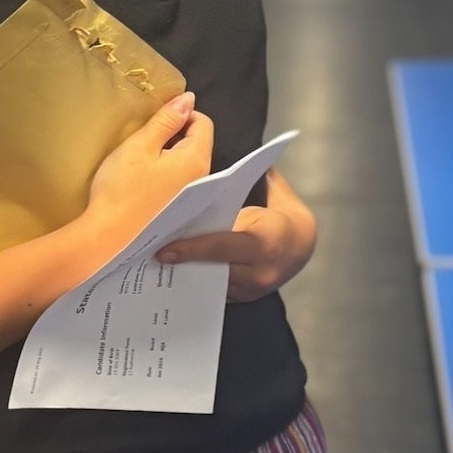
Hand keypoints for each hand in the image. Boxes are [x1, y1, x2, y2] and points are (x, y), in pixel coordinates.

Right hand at [86, 93, 213, 242]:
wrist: (108, 239)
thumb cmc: (122, 188)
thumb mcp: (140, 145)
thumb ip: (166, 120)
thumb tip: (188, 99)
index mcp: (196, 160)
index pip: (204, 123)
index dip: (181, 115)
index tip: (155, 123)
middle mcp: (203, 180)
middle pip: (198, 144)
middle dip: (175, 136)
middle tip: (144, 142)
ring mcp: (194, 200)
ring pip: (187, 164)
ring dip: (169, 156)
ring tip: (142, 163)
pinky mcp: (181, 213)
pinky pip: (181, 184)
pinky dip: (167, 176)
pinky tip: (145, 184)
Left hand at [158, 169, 316, 302]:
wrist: (302, 247)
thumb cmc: (283, 215)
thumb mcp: (272, 196)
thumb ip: (249, 181)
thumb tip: (221, 154)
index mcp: (265, 241)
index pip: (223, 246)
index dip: (192, 248)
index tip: (164, 250)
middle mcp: (259, 271)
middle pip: (211, 269)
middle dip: (181, 263)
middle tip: (149, 257)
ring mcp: (252, 290)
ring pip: (209, 284)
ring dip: (184, 274)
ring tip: (155, 267)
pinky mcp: (243, 299)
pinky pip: (212, 292)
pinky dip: (194, 281)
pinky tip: (173, 273)